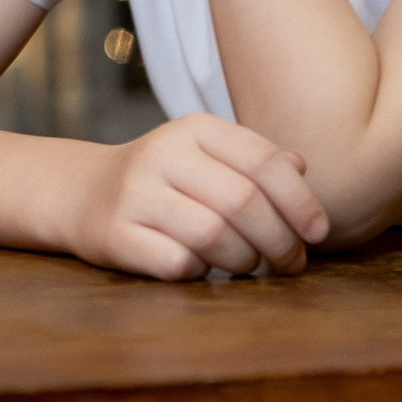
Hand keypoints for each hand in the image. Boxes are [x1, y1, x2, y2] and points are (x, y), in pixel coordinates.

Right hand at [60, 112, 330, 278]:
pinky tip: (199, 268)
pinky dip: (200, 272)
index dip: (299, 201)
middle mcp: (161, 153)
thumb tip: (303, 169)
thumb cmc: (166, 179)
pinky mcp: (115, 233)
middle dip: (279, 241)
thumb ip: (256, 161)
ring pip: (213, 236)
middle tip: (291, 263)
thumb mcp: (208, 157)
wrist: (83, 192)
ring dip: (244, 261)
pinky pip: (178, 263)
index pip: (263, 160)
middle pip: (243, 201)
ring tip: (248, 266)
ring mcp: (134, 193)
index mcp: (193, 128)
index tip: (319, 233)